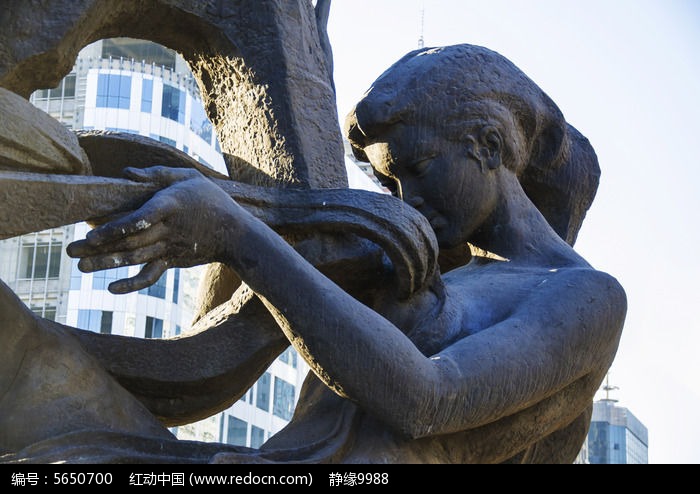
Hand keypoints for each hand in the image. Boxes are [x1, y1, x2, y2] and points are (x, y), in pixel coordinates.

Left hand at [67, 166, 237, 293]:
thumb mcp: (190, 177)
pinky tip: (112, 288)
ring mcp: (169, 248)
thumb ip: (158, 173)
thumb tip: (126, 173)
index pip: (138, 219)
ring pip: (134, 259)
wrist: (235, 233)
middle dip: (99, 248)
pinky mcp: (172, 261)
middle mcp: (167, 230)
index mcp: (170, 206)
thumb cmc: (210, 199)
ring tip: (81, 268)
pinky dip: (133, 284)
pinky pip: (150, 275)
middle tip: (70, 251)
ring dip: (107, 264)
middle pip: (129, 241)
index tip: (90, 232)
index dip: (114, 227)